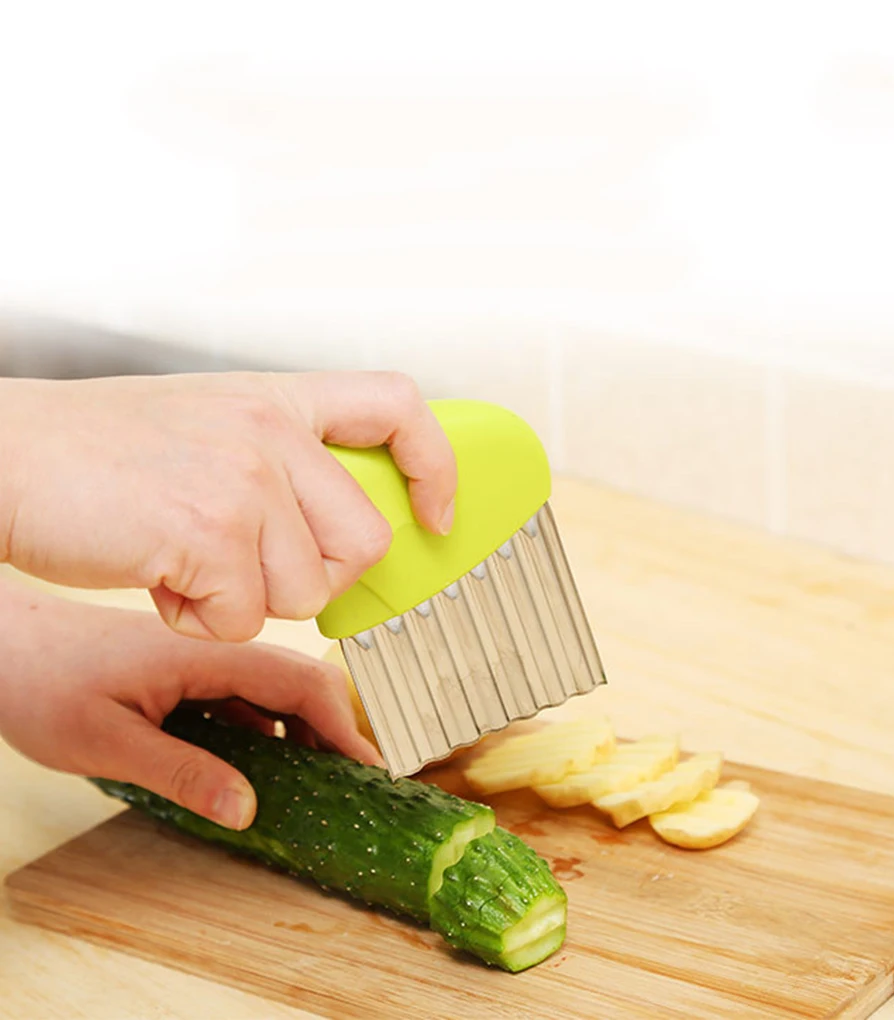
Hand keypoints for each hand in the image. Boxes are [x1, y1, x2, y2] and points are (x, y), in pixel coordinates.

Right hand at [0, 370, 455, 640]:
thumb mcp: (209, 424)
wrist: (5, 456)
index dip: (433, 466)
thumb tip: (335, 526)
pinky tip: (157, 578)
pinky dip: (199, 621)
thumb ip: (280, 459)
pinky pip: (244, 618)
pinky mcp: (211, 531)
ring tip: (182, 562)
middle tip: (251, 571)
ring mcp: (245, 478)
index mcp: (277, 399)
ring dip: (243, 601)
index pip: (398, 407)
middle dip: (316, 579)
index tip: (434, 514)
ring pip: (306, 592)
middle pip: (364, 539)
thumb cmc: (96, 453)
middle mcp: (272, 430)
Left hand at [0, 578, 381, 828]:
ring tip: (315, 784)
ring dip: (304, 735)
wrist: (5, 647)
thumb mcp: (107, 742)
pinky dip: (269, 735)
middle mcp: (216, 653)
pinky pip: (247, 703)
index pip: (301, 682)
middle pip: (301, 684)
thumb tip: (247, 809)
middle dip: (335, 732)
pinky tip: (264, 768)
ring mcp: (205, 664)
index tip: (368, 768)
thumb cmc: (42, 683)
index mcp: (207, 657)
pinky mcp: (191, 676)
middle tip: (350, 783)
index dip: (344, 725)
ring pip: (277, 694)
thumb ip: (181, 773)